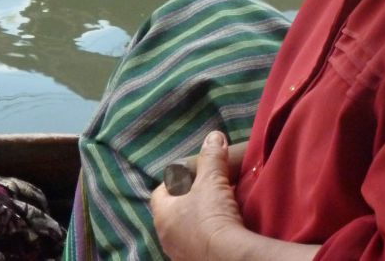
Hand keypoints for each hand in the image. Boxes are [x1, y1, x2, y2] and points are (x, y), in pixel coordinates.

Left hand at [151, 132, 244, 260]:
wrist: (225, 255)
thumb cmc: (211, 215)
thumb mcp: (212, 180)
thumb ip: (211, 157)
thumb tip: (214, 136)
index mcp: (162, 214)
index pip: (159, 192)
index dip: (173, 180)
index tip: (190, 174)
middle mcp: (165, 236)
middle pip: (172, 211)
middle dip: (187, 199)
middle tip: (206, 189)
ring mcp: (178, 252)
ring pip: (184, 229)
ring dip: (196, 218)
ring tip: (215, 208)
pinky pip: (195, 243)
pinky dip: (205, 234)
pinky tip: (220, 228)